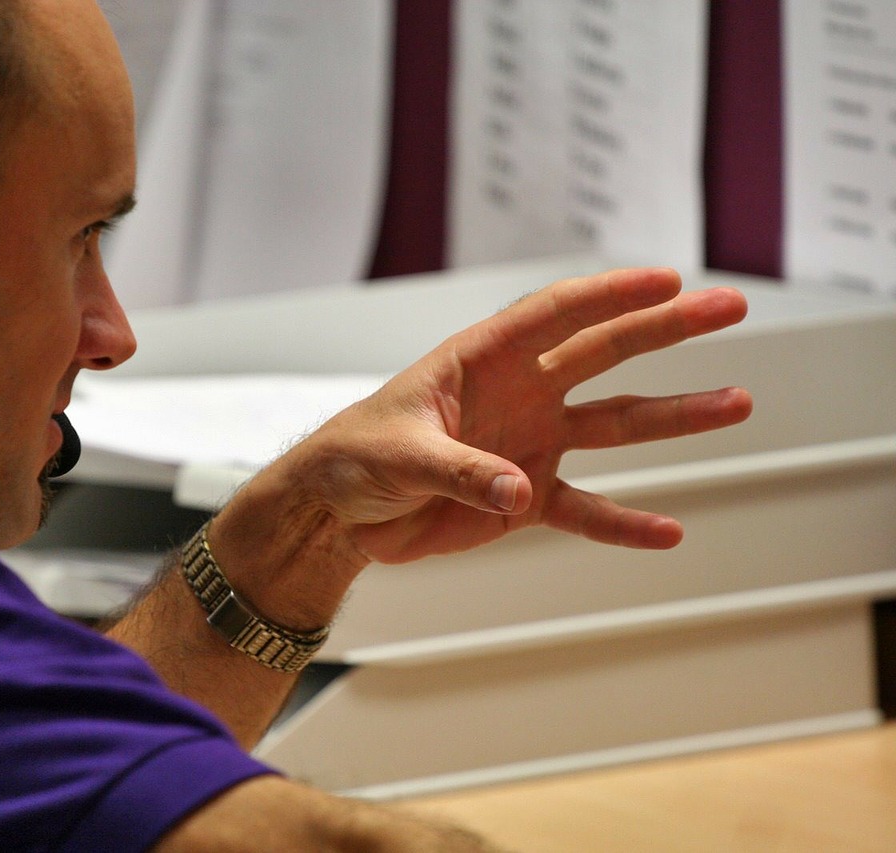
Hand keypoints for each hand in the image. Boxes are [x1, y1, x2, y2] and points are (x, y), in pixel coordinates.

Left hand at [295, 267, 751, 563]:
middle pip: (604, 352)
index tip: (667, 280)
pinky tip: (668, 530)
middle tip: (729, 309)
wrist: (339, 512)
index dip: (609, 294)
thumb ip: (459, 470)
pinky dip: (623, 522)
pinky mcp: (523, 499)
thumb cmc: (355, 458)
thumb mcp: (398, 455)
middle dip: (666, 329)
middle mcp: (518, 393)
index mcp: (482, 360)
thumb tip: (518, 489)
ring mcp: (528, 443)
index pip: (553, 315)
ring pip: (613, 423)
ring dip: (672, 416)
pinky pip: (585, 509)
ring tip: (734, 404)